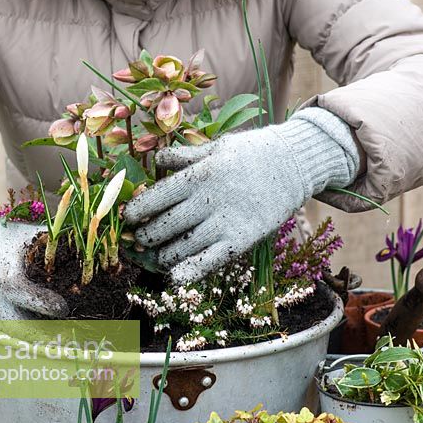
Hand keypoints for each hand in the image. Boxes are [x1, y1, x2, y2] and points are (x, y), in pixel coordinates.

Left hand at [125, 109, 358, 283]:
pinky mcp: (241, 240)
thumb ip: (184, 156)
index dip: (137, 211)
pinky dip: (189, 271)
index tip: (128, 217)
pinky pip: (209, 261)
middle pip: (164, 227)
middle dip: (146, 237)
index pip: (156, 197)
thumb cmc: (252, 152)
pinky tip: (175, 276)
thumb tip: (155, 159)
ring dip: (162, 256)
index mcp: (198, 175)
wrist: (294, 163)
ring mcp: (224, 222)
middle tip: (140, 240)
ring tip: (157, 256)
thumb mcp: (216, 146)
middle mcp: (207, 200)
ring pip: (181, 248)